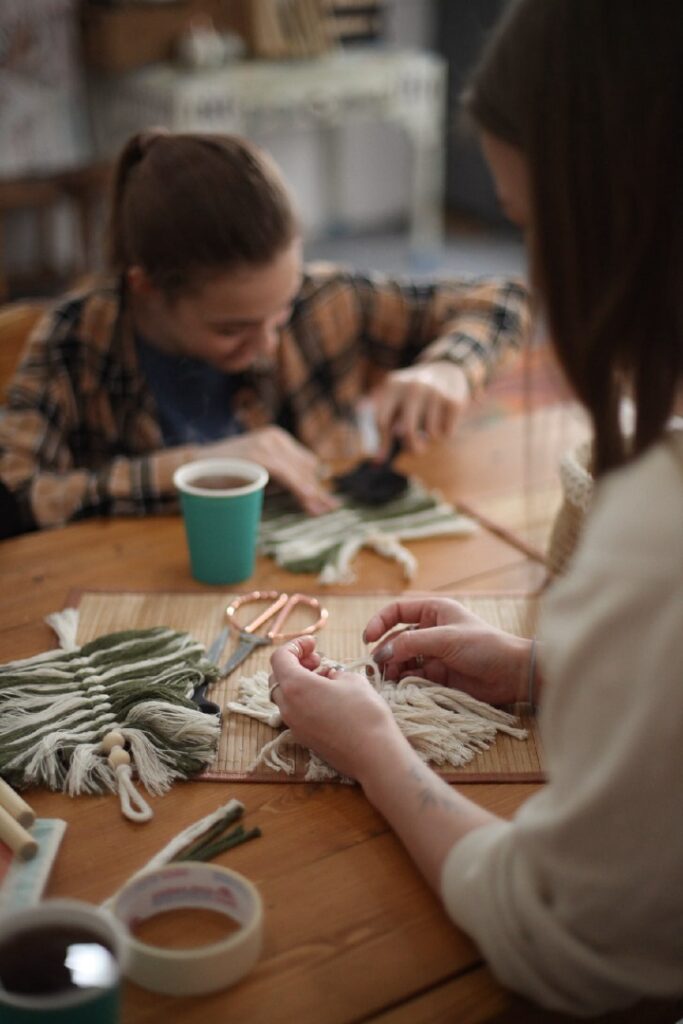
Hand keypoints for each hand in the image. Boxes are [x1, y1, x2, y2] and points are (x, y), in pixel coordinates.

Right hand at [203, 426, 338, 515]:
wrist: (195, 467)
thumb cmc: (225, 473)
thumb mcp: (257, 470)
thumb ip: (279, 475)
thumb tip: (306, 491)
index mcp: (276, 438)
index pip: (306, 462)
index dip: (317, 482)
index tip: (327, 501)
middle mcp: (275, 438)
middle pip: (308, 467)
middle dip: (319, 490)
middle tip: (331, 508)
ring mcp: (267, 445)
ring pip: (301, 472)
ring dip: (313, 493)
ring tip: (323, 511)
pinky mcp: (260, 456)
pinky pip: (288, 475)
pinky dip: (301, 489)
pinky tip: (310, 501)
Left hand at [269, 636, 401, 780]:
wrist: (374, 756)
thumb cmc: (365, 713)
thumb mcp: (352, 679)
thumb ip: (333, 672)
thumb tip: (328, 676)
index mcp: (295, 687)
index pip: (280, 657)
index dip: (295, 645)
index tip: (314, 643)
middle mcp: (287, 707)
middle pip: (278, 677)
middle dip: (295, 663)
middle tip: (319, 660)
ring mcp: (294, 725)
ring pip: (285, 696)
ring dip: (300, 682)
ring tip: (327, 678)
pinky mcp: (304, 738)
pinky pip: (295, 712)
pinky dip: (305, 699)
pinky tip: (329, 699)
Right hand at [364, 598, 530, 705]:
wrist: (512, 674)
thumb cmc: (484, 646)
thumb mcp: (445, 639)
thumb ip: (411, 644)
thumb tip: (382, 654)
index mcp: (433, 611)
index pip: (397, 612)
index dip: (379, 622)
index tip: (367, 639)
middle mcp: (430, 630)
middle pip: (396, 639)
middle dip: (385, 652)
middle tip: (377, 668)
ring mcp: (433, 654)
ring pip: (402, 660)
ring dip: (392, 669)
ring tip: (387, 680)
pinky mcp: (437, 675)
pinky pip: (412, 676)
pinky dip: (403, 681)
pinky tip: (399, 687)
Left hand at [369, 361, 469, 456]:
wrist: (446, 368)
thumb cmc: (413, 397)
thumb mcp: (395, 404)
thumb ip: (385, 431)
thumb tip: (378, 462)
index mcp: (393, 385)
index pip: (382, 422)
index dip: (383, 442)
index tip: (386, 453)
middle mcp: (413, 387)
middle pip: (408, 432)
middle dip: (412, 447)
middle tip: (417, 450)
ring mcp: (435, 392)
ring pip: (431, 434)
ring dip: (431, 436)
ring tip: (431, 423)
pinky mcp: (454, 400)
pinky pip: (447, 433)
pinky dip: (446, 433)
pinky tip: (445, 419)